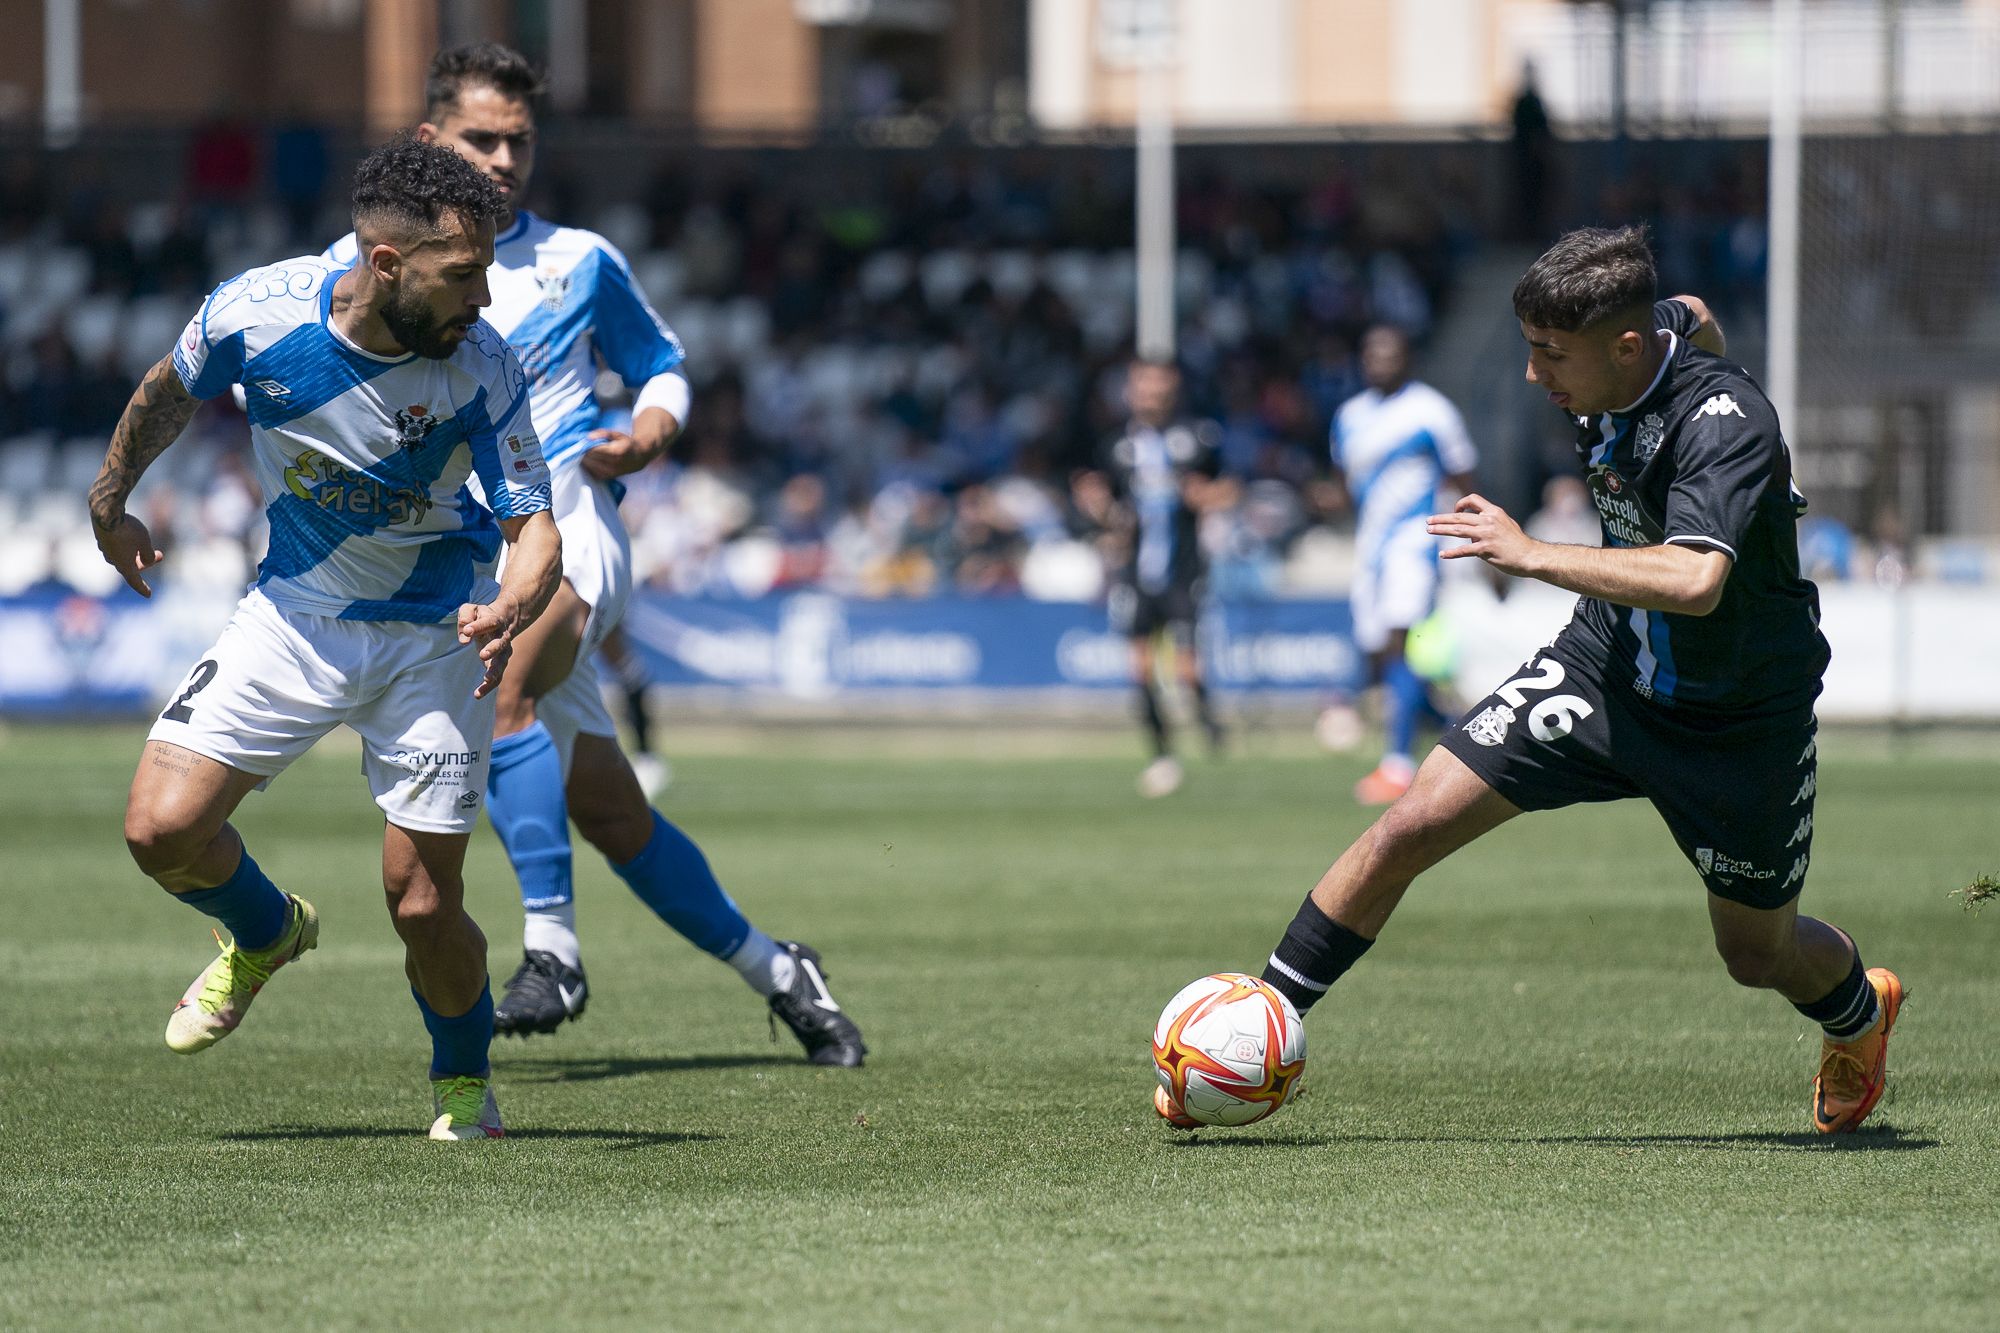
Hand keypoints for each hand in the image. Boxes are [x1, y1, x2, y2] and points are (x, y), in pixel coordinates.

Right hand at [93, 513, 165, 597]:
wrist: (105, 513)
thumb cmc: (128, 530)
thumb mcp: (145, 543)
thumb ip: (148, 555)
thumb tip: (147, 561)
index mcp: (123, 565)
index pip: (134, 581)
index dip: (142, 588)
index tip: (149, 595)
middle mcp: (112, 559)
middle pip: (131, 567)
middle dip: (146, 563)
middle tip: (160, 555)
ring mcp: (105, 548)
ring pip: (122, 556)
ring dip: (135, 554)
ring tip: (145, 546)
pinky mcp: (102, 537)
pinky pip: (116, 546)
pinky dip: (126, 546)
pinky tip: (129, 537)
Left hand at [456, 591, 522, 698]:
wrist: (502, 620)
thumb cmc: (481, 616)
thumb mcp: (471, 609)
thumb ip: (465, 617)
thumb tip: (464, 637)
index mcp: (495, 621)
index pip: (489, 622)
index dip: (479, 627)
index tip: (467, 631)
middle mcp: (502, 637)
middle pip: (500, 644)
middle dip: (493, 649)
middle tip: (482, 654)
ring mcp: (503, 652)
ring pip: (501, 663)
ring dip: (495, 671)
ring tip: (486, 679)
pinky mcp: (498, 664)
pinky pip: (496, 677)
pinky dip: (488, 687)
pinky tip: (477, 694)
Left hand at [580, 428, 658, 479]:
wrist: (637, 458)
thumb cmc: (625, 444)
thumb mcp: (617, 434)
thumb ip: (602, 433)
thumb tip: (588, 437)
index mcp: (616, 453)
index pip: (593, 450)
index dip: (586, 445)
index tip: (583, 441)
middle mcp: (613, 465)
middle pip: (589, 459)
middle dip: (583, 452)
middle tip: (583, 446)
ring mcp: (609, 473)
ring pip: (588, 466)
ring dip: (585, 459)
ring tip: (586, 452)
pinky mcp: (606, 478)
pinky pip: (591, 471)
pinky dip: (588, 465)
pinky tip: (591, 459)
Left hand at [1428, 494, 1542, 577]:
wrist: (1531, 555)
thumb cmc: (1518, 543)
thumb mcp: (1506, 525)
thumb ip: (1489, 524)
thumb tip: (1471, 534)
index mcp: (1494, 512)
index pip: (1473, 499)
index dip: (1460, 503)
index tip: (1453, 510)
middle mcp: (1489, 520)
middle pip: (1459, 516)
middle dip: (1441, 518)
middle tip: (1428, 521)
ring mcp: (1487, 534)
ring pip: (1458, 529)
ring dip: (1441, 530)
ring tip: (1429, 530)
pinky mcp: (1486, 549)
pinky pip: (1464, 550)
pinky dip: (1451, 553)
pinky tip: (1442, 555)